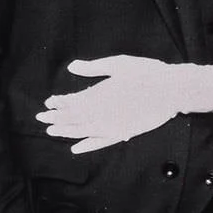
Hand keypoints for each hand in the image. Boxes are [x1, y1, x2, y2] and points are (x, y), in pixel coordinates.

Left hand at [38, 55, 182, 153]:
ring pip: (82, 132)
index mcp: (98, 94)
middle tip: (41, 118)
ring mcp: (111, 126)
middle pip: (73, 118)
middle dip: (56, 117)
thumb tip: (72, 67)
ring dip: (65, 131)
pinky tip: (75, 148)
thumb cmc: (145, 73)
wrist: (171, 90)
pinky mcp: (122, 134)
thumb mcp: (117, 64)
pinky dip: (87, 146)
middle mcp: (101, 113)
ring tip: (51, 131)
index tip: (48, 102)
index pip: (71, 102)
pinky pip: (100, 143)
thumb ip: (93, 68)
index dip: (58, 103)